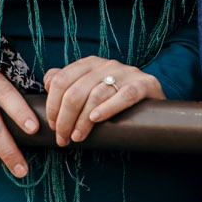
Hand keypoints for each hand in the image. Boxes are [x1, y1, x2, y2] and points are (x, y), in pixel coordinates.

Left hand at [42, 56, 163, 145]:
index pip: (60, 80)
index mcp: (89, 63)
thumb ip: (67, 82)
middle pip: (75, 91)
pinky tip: (97, 119)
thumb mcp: (89, 88)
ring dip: (83, 120)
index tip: (52, 126)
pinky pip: (125, 95)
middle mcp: (106, 64)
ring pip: (96, 95)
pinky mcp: (145, 84)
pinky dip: (109, 108)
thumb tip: (48, 83)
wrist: (153, 105)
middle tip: (63, 138)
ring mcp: (127, 72)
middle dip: (64, 118)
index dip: (52, 105)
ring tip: (77, 137)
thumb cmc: (115, 99)